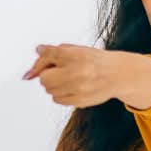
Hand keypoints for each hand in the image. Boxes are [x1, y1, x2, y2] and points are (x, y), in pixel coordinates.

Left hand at [22, 44, 150, 109]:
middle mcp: (77, 72)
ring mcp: (79, 88)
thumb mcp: (75, 50)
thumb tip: (34, 58)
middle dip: (46, 76)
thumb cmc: (94, 60)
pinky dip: (60, 94)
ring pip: (49, 90)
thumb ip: (53, 52)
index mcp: (76, 55)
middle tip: (57, 72)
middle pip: (44, 79)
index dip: (39, 63)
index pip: (48, 56)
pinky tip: (71, 88)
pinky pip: (57, 99)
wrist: (118, 74)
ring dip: (53, 85)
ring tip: (67, 79)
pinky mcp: (80, 101)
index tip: (32, 70)